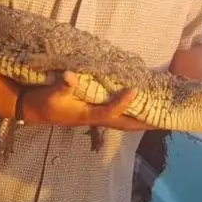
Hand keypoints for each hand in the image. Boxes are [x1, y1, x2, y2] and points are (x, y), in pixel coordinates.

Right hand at [19, 71, 152, 131]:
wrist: (36, 110)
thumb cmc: (45, 103)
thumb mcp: (52, 94)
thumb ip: (63, 86)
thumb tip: (70, 76)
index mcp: (88, 115)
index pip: (109, 111)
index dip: (122, 103)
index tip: (134, 90)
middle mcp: (97, 119)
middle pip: (126, 124)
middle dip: (144, 123)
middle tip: (165, 120)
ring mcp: (98, 118)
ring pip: (125, 122)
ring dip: (141, 120)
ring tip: (160, 117)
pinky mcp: (96, 113)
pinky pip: (119, 116)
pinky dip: (132, 114)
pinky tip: (141, 108)